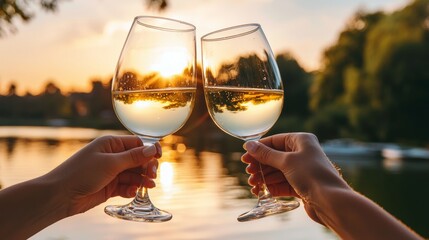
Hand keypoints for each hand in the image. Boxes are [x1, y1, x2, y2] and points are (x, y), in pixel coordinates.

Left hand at [44, 135, 160, 215]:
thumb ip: (133, 157)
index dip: (149, 150)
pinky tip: (134, 192)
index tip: (159, 157)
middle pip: (138, 160)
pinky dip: (132, 189)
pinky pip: (126, 187)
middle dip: (147, 167)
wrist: (60, 195)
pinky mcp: (109, 187)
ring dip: (142, 179)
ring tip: (149, 185)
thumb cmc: (81, 173)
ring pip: (133, 174)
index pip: (137, 144)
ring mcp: (111, 172)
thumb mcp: (110, 163)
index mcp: (111, 144)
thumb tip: (153, 149)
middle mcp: (112, 157)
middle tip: (153, 175)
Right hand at [241, 132, 347, 224]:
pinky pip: (282, 183)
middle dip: (260, 165)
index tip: (245, 157)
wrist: (331, 201)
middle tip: (248, 172)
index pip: (275, 141)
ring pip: (277, 171)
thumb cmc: (312, 175)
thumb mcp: (286, 162)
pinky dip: (271, 187)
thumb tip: (249, 145)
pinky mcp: (301, 185)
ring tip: (253, 184)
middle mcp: (302, 153)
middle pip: (275, 157)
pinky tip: (260, 191)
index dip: (259, 149)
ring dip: (264, 178)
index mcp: (301, 140)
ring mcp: (302, 170)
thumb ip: (266, 154)